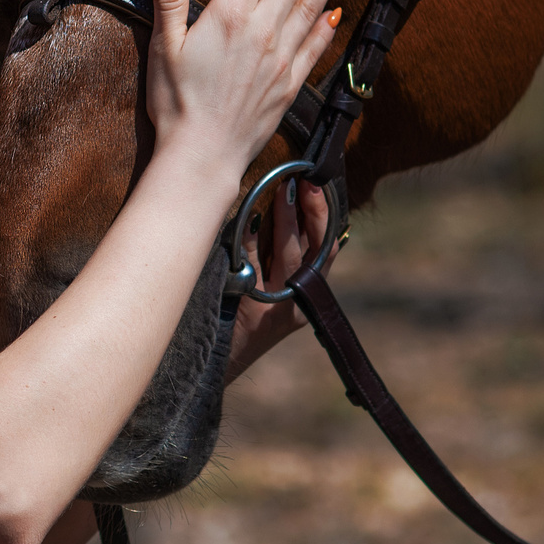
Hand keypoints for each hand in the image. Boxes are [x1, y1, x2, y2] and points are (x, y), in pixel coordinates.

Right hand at [143, 0, 345, 170]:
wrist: (202, 154)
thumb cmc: (175, 103)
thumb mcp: (162, 46)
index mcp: (228, 15)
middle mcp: (261, 30)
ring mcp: (281, 57)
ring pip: (311, 5)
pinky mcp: (291, 83)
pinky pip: (316, 45)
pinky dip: (328, 24)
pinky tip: (337, 9)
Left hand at [226, 176, 334, 381]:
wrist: (215, 362)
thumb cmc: (236, 318)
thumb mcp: (264, 286)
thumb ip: (272, 255)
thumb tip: (275, 208)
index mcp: (306, 291)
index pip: (327, 247)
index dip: (326, 215)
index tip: (318, 183)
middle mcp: (300, 300)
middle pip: (317, 250)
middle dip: (314, 212)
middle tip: (308, 180)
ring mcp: (281, 308)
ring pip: (291, 257)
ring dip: (288, 220)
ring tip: (285, 190)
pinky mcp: (258, 314)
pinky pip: (254, 269)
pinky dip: (250, 241)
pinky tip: (246, 218)